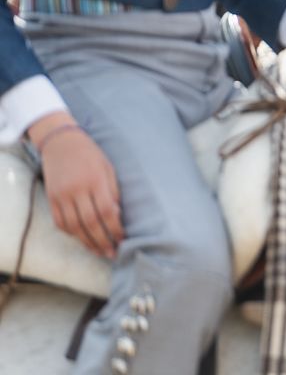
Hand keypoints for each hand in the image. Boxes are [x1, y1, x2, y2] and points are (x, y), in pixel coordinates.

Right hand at [28, 113, 121, 258]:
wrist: (61, 142)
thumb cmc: (91, 154)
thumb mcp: (108, 167)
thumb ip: (113, 191)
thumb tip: (117, 216)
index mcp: (95, 180)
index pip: (106, 211)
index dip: (115, 228)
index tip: (123, 239)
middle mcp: (77, 190)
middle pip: (90, 222)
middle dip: (103, 241)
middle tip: (113, 253)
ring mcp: (61, 195)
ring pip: (74, 226)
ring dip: (87, 242)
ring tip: (99, 252)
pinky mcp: (51, 199)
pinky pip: (60, 222)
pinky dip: (72, 233)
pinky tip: (82, 239)